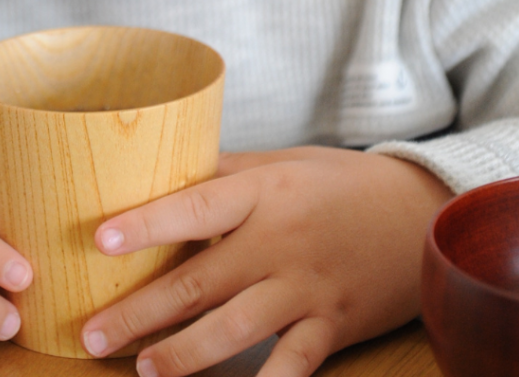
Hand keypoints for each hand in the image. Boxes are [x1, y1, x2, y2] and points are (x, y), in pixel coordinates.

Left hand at [79, 146, 450, 376]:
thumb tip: (165, 172)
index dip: (147, 224)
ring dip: (184, 355)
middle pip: (201, 281)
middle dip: (141, 312)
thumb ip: (227, 173)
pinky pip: (293, 367)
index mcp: (266, 191)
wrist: (424, 215)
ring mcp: (308, 288)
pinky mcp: (333, 326)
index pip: (195, 205)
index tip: (100, 240)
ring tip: (143, 369)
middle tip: (94, 333)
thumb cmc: (342, 182)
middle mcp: (282, 240)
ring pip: (235, 329)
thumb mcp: (283, 161)